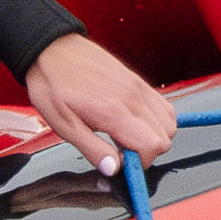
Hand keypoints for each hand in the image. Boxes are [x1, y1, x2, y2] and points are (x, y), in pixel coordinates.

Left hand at [16, 33, 182, 178]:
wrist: (51, 50)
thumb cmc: (52, 86)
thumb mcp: (63, 125)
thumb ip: (92, 149)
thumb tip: (113, 169)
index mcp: (114, 112)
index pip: (152, 147)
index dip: (139, 163)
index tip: (120, 161)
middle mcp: (133, 98)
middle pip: (166, 137)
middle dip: (148, 152)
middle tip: (121, 150)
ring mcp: (139, 87)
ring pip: (169, 122)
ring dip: (154, 136)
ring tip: (126, 136)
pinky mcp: (138, 80)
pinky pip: (163, 105)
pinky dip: (157, 120)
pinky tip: (133, 122)